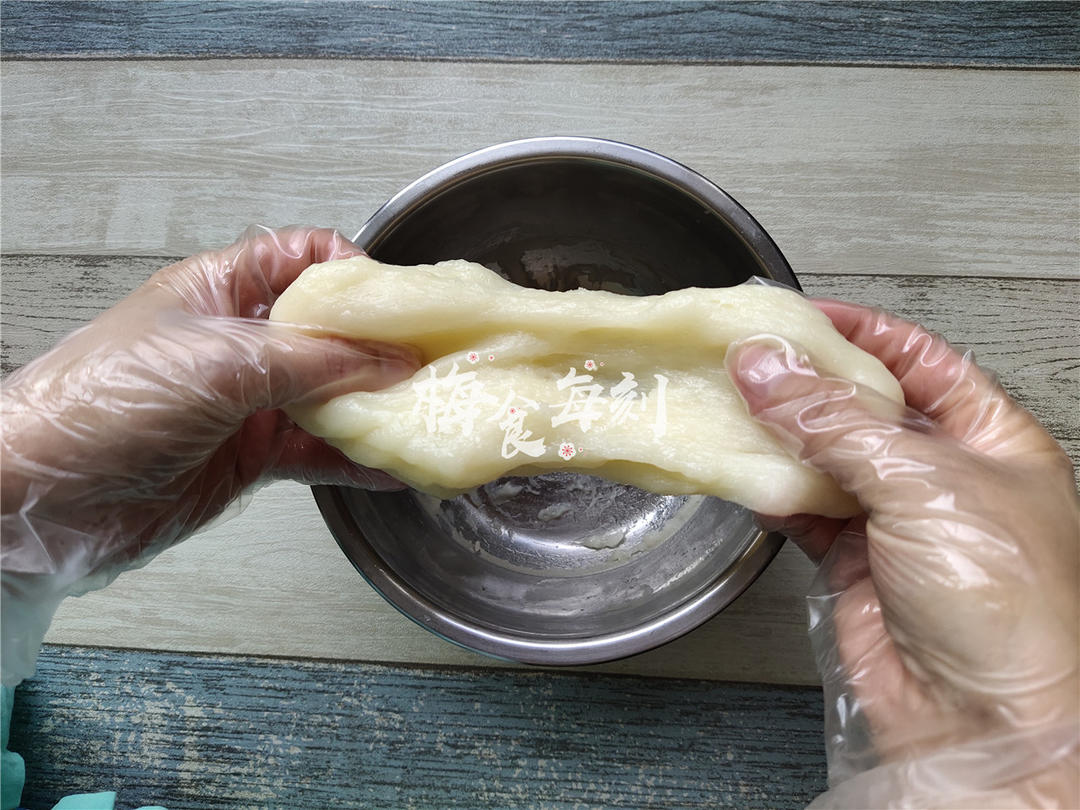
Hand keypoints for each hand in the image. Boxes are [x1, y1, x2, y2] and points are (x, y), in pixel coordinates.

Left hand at [1, 226, 419, 684]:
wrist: (44, 496)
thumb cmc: (105, 402)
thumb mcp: (220, 362)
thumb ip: (313, 360)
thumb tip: (392, 360)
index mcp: (224, 287)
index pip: (307, 258)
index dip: (359, 274)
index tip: (405, 305)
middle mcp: (242, 339)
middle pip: (332, 331)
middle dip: (384, 346)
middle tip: (437, 363)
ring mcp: (249, 400)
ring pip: (334, 394)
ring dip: (379, 406)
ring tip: (428, 415)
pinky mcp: (252, 455)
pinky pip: (320, 452)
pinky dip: (358, 459)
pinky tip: (395, 466)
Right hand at [726, 301, 1078, 807]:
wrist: (987, 724)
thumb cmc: (1011, 606)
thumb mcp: (926, 484)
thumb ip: (836, 423)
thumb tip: (769, 369)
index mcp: (990, 437)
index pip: (919, 358)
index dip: (860, 332)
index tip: (799, 316)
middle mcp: (943, 475)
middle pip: (861, 406)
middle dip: (806, 382)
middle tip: (747, 358)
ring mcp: (895, 521)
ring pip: (823, 458)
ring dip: (778, 436)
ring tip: (730, 405)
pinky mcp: (853, 564)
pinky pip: (802, 512)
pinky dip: (770, 493)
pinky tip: (744, 472)